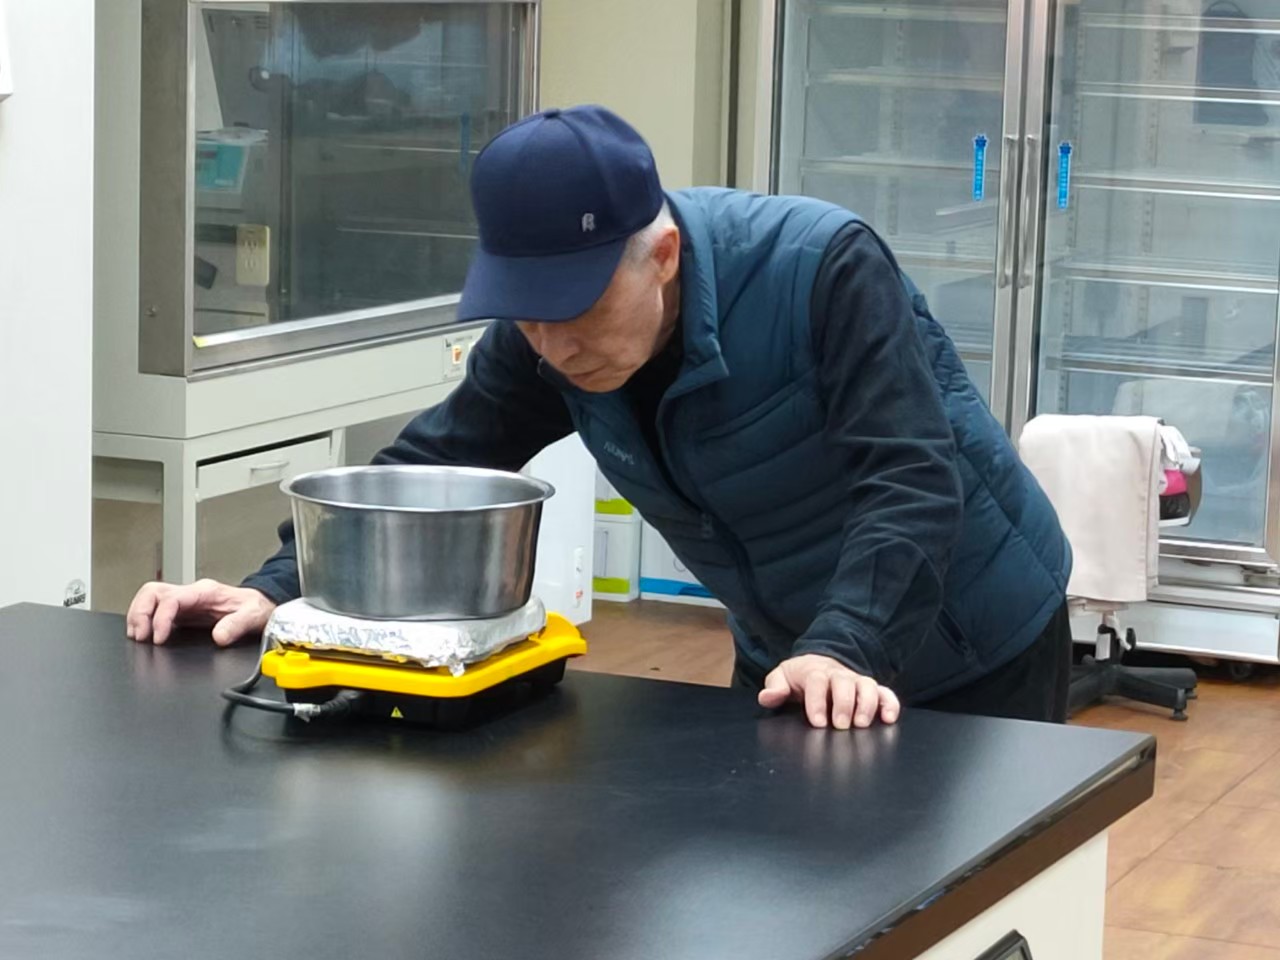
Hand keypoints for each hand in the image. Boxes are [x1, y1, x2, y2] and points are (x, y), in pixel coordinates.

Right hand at [126, 579, 275, 646]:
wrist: (262, 604)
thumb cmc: (256, 607)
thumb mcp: (253, 616)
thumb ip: (236, 625)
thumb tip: (219, 637)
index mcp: (205, 592)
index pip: (172, 598)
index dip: (160, 618)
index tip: (158, 638)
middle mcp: (191, 594)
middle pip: (152, 592)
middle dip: (141, 613)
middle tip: (140, 636)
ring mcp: (184, 601)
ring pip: (150, 598)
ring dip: (139, 616)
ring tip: (138, 636)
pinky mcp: (182, 611)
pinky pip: (156, 610)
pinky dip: (145, 621)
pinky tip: (144, 634)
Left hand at [758, 654, 900, 729]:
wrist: (818, 664)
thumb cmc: (799, 677)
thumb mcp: (782, 678)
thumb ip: (775, 687)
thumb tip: (767, 697)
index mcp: (815, 672)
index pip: (817, 682)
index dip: (818, 701)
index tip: (818, 721)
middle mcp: (839, 675)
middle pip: (845, 683)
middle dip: (844, 704)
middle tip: (841, 725)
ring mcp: (857, 682)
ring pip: (868, 686)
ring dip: (867, 705)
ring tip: (862, 724)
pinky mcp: (871, 691)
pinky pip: (885, 693)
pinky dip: (890, 704)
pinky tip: (889, 719)